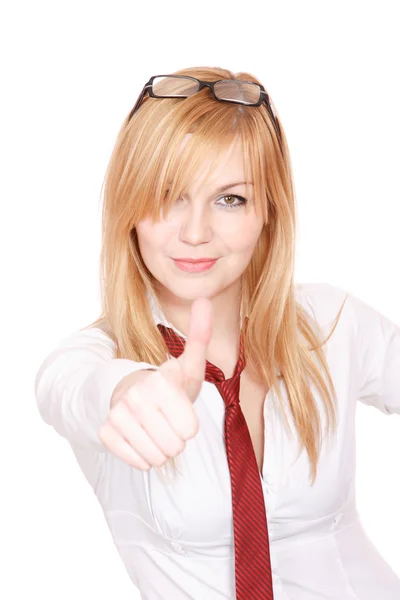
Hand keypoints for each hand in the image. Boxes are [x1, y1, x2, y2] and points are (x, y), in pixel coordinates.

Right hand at [98, 297, 212, 470]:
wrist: (131, 393)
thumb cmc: (168, 384)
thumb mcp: (188, 364)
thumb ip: (200, 336)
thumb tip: (205, 298)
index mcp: (160, 380)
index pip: (190, 429)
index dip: (189, 424)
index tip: (180, 408)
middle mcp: (136, 396)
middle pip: (174, 446)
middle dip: (176, 438)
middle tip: (167, 421)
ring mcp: (117, 414)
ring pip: (156, 457)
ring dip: (161, 449)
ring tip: (156, 429)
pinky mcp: (105, 432)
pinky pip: (138, 462)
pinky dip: (143, 456)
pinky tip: (141, 437)